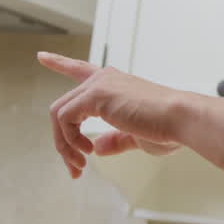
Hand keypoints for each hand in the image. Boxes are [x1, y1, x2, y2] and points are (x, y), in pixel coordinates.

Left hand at [38, 52, 183, 177]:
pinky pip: (64, 119)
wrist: (181, 119)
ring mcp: (98, 85)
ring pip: (58, 114)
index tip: (42, 56)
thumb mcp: (136, 137)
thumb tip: (99, 148)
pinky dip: (69, 140)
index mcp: (115, 83)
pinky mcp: (95, 94)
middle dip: (63, 141)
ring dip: (64, 145)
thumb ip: (116, 140)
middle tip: (77, 167)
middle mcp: (103, 79)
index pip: (81, 69)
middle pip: (63, 107)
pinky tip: (87, 152)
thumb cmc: (167, 128)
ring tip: (81, 164)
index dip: (60, 63)